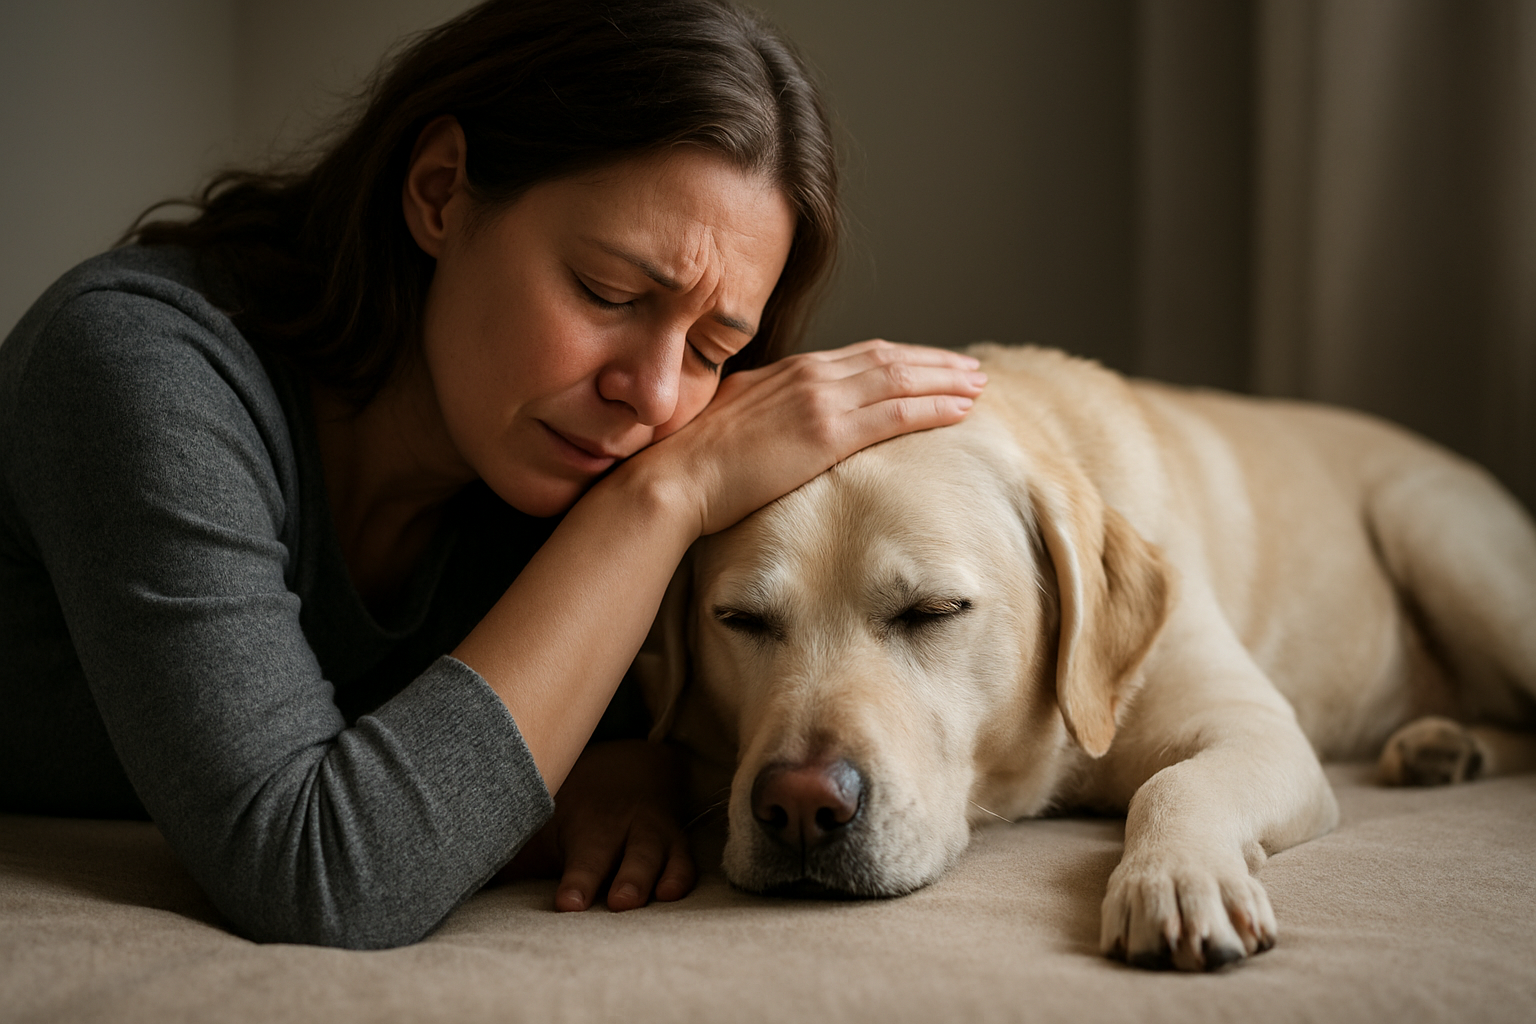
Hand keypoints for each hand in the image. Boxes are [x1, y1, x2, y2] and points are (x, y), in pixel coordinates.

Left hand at [497, 739, 695, 910]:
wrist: (631, 767)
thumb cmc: (575, 812)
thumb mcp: (545, 825)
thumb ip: (512, 857)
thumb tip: (457, 879)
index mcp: (580, 825)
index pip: (576, 854)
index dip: (576, 879)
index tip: (567, 903)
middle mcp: (615, 826)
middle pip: (610, 851)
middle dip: (610, 875)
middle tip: (614, 902)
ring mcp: (648, 833)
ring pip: (650, 853)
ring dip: (643, 876)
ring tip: (632, 900)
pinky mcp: (675, 843)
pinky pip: (682, 857)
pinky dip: (680, 874)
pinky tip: (672, 891)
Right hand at [633, 339, 985, 535]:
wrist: (676, 478)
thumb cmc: (693, 461)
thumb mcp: (733, 421)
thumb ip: (766, 413)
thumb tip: (782, 427)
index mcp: (787, 372)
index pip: (860, 355)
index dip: (903, 357)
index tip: (932, 363)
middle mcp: (808, 376)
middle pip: (889, 358)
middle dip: (935, 362)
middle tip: (971, 369)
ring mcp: (819, 401)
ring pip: (900, 379)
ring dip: (944, 380)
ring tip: (978, 385)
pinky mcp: (826, 434)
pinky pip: (894, 414)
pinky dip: (932, 407)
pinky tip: (960, 410)